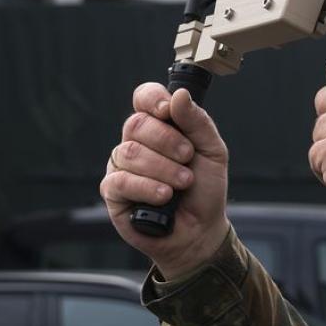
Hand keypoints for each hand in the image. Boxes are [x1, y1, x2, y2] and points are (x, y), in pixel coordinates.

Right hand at [100, 83, 230, 278]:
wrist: (200, 231)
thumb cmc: (204, 190)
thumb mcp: (212, 152)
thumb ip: (197, 122)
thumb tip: (178, 95)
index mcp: (160, 127)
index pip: (144, 97)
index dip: (152, 99)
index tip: (168, 111)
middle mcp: (136, 142)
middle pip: (137, 123)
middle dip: (167, 141)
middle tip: (188, 158)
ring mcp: (121, 167)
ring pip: (130, 152)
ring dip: (163, 168)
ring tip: (182, 183)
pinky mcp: (112, 192)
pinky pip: (120, 181)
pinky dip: (146, 187)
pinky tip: (163, 197)